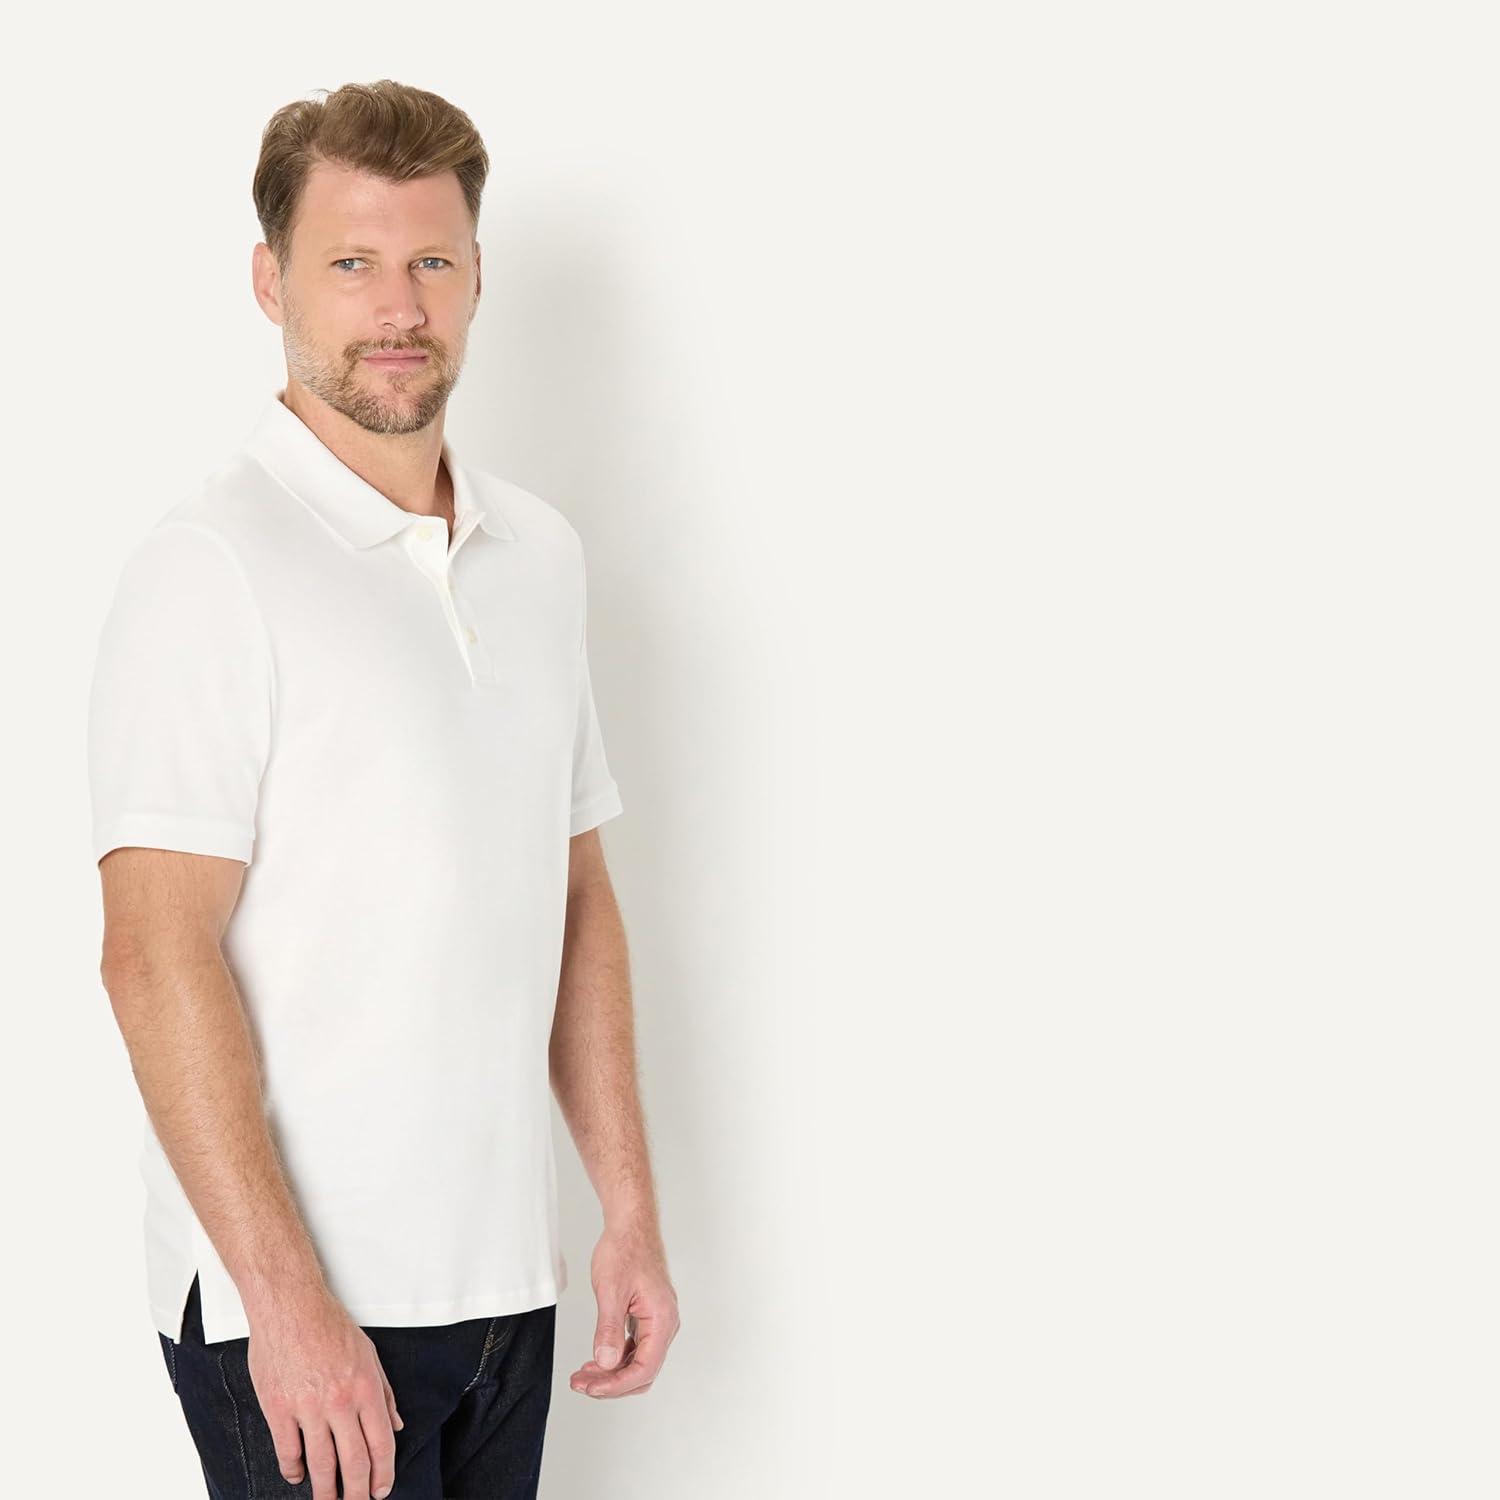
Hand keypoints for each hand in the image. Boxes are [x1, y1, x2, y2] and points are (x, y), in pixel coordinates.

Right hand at [244, 1289, 404, 1499]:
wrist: (290, 1306)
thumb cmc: (330, 1326)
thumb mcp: (369, 1353)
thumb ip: (384, 1391)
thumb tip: (396, 1424)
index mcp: (366, 1388)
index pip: (381, 1443)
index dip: (383, 1473)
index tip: (382, 1490)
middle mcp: (340, 1402)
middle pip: (354, 1462)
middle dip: (357, 1492)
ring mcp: (308, 1407)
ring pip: (321, 1464)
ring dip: (326, 1491)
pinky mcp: (279, 1408)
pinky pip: (288, 1451)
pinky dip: (293, 1470)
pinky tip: (298, 1476)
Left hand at [569, 1221, 679, 1398]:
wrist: (630, 1225)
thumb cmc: (625, 1250)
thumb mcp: (611, 1290)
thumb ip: (609, 1329)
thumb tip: (606, 1363)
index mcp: (662, 1319)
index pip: (644, 1368)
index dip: (616, 1384)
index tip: (591, 1388)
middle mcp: (665, 1324)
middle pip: (643, 1371)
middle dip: (611, 1383)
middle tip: (580, 1384)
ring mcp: (657, 1321)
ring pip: (638, 1362)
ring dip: (611, 1373)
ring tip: (582, 1375)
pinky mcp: (647, 1317)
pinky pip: (635, 1348)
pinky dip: (615, 1358)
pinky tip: (595, 1360)